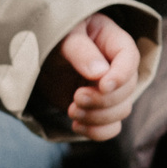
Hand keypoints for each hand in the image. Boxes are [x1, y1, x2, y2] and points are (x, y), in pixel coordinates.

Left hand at [33, 13, 142, 139]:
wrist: (37, 54)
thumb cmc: (53, 36)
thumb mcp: (63, 36)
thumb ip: (80, 51)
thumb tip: (100, 73)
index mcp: (112, 41)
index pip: (130, 57)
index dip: (121, 74)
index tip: (102, 85)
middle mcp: (116, 67)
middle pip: (128, 89)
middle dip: (103, 99)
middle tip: (77, 97)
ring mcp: (109, 90)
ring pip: (122, 110)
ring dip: (98, 117)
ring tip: (72, 110)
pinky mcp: (98, 109)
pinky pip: (111, 127)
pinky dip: (97, 132)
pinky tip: (76, 125)